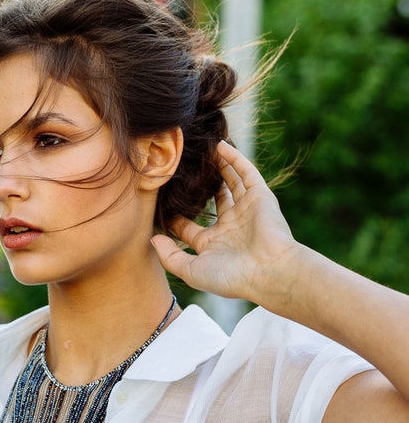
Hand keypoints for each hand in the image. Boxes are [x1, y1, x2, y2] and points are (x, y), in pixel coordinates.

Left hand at [150, 141, 297, 303]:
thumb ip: (170, 257)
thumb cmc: (231, 276)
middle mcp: (230, 227)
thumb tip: (152, 239)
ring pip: (230, 183)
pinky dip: (234, 159)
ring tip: (201, 152)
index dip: (175, 215)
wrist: (270, 272)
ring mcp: (246, 211)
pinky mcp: (261, 197)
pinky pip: (246, 173)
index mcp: (214, 245)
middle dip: (198, 188)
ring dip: (217, 168)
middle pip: (211, 201)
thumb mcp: (192, 271)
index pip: (189, 227)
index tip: (159, 200)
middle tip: (181, 171)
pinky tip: (219, 146)